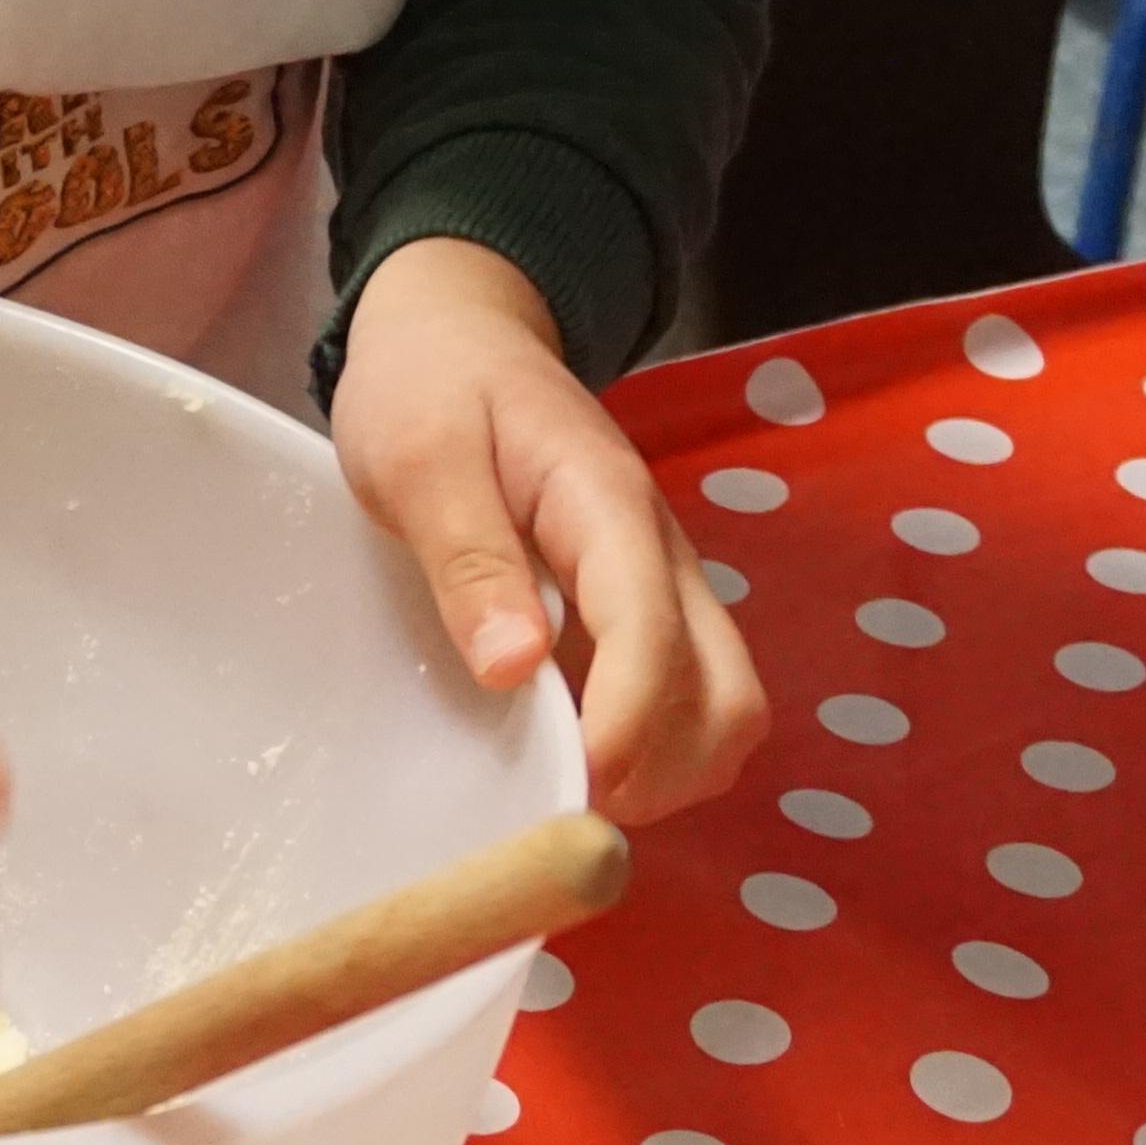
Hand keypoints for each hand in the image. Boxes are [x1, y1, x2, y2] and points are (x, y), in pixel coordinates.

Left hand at [333, 237, 764, 821]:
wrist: (457, 335)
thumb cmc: (429, 389)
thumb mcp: (419, 458)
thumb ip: (468, 557)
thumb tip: (516, 668)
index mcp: (607, 505)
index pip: (652, 630)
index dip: (626, 724)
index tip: (572, 793)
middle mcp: (661, 552)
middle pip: (726, 691)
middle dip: (664, 768)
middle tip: (562, 809)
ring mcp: (664, 584)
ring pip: (725, 706)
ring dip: (669, 770)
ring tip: (569, 795)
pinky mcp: (646, 608)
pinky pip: (688, 697)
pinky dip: (656, 750)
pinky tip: (576, 761)